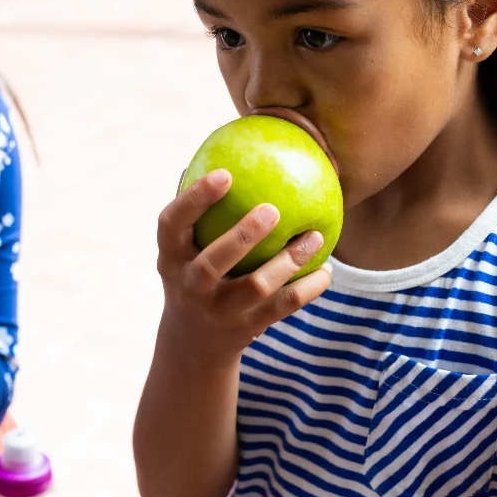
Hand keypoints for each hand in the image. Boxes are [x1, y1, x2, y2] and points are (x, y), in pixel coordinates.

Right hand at [156, 169, 331, 367]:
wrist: (193, 343)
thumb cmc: (195, 274)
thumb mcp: (183, 249)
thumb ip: (198, 212)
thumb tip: (220, 152)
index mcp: (170, 257)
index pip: (172, 224)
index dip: (195, 199)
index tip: (224, 173)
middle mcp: (190, 286)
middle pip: (213, 262)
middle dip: (243, 236)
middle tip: (272, 209)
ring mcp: (218, 311)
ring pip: (255, 287)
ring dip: (288, 262)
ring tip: (313, 237)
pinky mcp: (246, 329)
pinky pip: (282, 307)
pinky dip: (307, 288)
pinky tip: (325, 270)